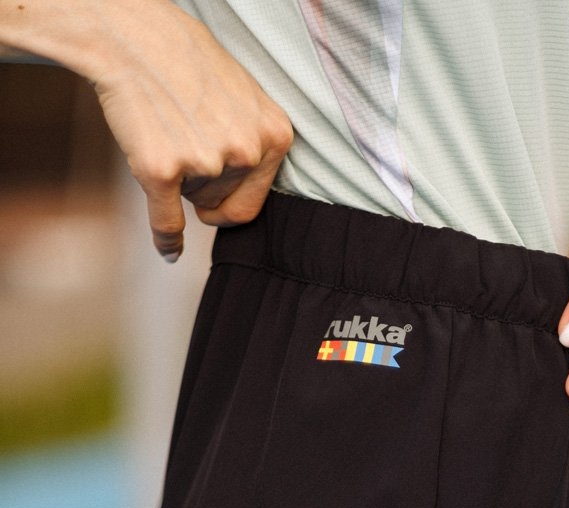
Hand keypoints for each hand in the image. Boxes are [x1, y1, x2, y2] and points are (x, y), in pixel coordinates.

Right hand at [90, 1, 292, 259]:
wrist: (134, 38)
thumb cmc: (187, 65)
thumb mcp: (244, 100)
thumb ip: (254, 148)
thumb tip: (245, 208)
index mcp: (274, 137)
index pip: (253, 205)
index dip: (229, 198)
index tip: (216, 186)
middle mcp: (246, 152)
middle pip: (223, 207)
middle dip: (203, 190)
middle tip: (185, 143)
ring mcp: (205, 162)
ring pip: (193, 206)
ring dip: (179, 183)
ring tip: (169, 134)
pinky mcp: (163, 170)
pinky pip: (167, 224)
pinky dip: (166, 241)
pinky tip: (169, 250)